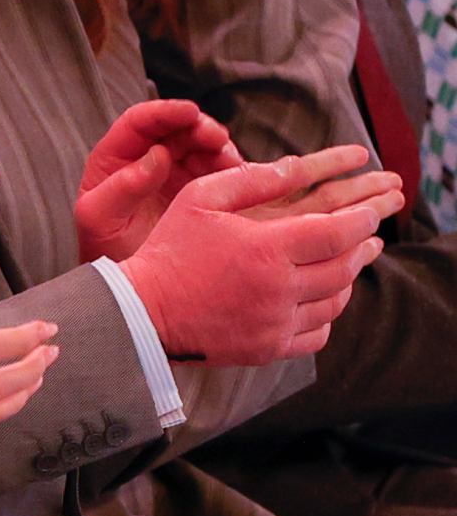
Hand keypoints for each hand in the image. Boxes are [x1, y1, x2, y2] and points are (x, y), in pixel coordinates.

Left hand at [76, 99, 241, 260]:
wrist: (124, 290)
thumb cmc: (103, 251)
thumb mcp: (100, 219)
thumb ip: (121, 187)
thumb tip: (155, 156)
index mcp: (113, 159)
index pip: (139, 122)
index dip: (165, 112)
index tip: (190, 112)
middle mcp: (144, 161)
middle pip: (175, 130)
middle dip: (199, 128)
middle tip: (218, 139)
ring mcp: (171, 175)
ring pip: (199, 147)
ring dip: (218, 148)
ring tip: (231, 162)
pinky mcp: (195, 193)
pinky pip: (215, 172)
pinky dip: (229, 171)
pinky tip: (239, 178)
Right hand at [120, 145, 387, 365]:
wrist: (145, 309)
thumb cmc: (170, 247)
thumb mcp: (200, 198)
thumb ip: (250, 180)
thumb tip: (294, 167)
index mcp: (266, 248)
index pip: (335, 233)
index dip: (361, 221)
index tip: (371, 213)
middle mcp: (279, 289)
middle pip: (343, 268)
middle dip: (362, 248)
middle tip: (370, 235)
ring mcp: (276, 323)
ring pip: (335, 302)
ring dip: (348, 279)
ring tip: (349, 262)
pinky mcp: (269, 348)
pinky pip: (317, 334)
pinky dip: (328, 314)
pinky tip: (322, 298)